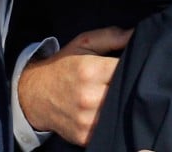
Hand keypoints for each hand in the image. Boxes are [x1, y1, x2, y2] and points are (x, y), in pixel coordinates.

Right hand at [17, 26, 132, 145]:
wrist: (34, 95)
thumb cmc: (63, 66)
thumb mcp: (84, 44)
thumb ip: (113, 36)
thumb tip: (138, 34)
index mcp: (89, 71)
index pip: (126, 69)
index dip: (136, 65)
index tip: (136, 64)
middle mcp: (88, 97)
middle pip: (126, 92)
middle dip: (130, 85)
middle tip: (128, 80)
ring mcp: (86, 120)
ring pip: (120, 111)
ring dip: (122, 104)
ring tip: (118, 94)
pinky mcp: (84, 136)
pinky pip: (109, 128)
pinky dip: (112, 120)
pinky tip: (109, 110)